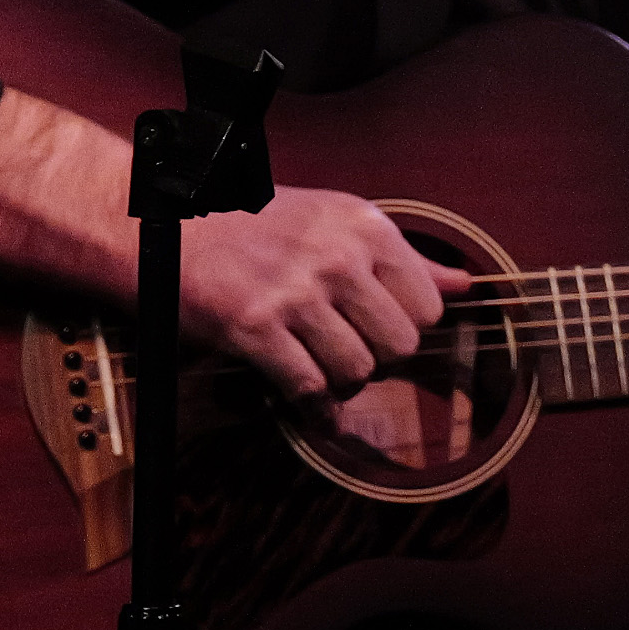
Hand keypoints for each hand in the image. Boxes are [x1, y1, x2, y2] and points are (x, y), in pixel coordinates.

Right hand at [0, 87, 468, 407]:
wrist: (159, 222)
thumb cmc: (246, 222)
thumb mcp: (333, 220)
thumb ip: (406, 257)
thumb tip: (469, 283)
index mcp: (360, 222)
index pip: (430, 302)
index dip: (406, 326)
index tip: (377, 326)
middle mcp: (334, 254)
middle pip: (400, 345)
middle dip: (377, 360)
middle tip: (343, 349)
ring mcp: (295, 292)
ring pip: (359, 372)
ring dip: (340, 383)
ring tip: (314, 366)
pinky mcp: (255, 328)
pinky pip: (310, 391)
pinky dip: (310, 409)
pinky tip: (299, 398)